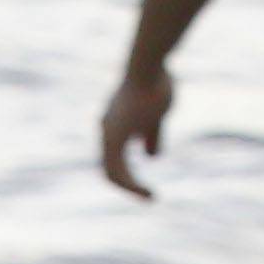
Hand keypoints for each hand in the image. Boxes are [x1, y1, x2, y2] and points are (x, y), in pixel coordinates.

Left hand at [100, 65, 173, 199]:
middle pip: (110, 168)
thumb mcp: (156, 115)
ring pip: (111, 173)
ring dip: (130, 189)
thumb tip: (151, 156)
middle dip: (129, 185)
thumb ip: (151, 135)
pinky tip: (148, 192)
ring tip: (149, 197)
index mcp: (114, 124)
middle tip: (148, 197)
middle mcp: (107, 129)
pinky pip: (117, 172)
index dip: (129, 175)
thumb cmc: (155, 83)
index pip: (115, 158)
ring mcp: (108, 133)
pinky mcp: (113, 138)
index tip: (147, 184)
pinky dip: (131, 186)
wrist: (149, 65)